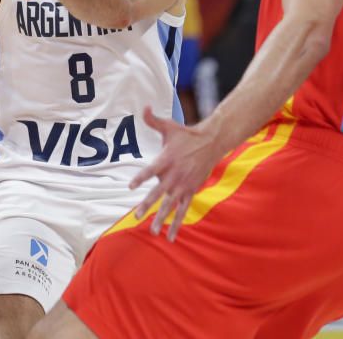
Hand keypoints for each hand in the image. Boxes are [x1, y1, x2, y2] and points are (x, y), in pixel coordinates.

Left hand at [129, 108, 220, 241]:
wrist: (212, 143)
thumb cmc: (186, 135)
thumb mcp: (169, 126)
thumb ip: (153, 120)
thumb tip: (143, 106)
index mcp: (167, 159)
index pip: (151, 170)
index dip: (141, 177)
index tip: (130, 186)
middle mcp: (175, 174)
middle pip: (159, 192)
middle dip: (148, 204)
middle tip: (136, 216)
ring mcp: (183, 185)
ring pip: (170, 205)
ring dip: (161, 219)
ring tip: (153, 231)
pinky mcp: (190, 191)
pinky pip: (182, 210)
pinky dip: (176, 223)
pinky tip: (170, 237)